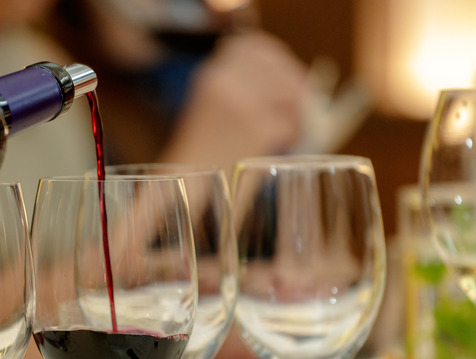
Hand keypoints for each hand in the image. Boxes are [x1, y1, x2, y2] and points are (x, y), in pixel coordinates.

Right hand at [160, 32, 306, 169]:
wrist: (186, 184)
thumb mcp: (211, 108)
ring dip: (297, 110)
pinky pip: (288, 123)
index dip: (276, 56)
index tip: (287, 71)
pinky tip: (284, 145)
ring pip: (289, 93)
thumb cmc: (201, 153)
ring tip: (291, 129)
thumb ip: (238, 87)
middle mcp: (225, 83)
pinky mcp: (256, 130)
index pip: (253, 45)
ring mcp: (241, 105)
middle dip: (295, 82)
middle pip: (276, 67)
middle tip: (301, 103)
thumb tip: (286, 79)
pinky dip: (291, 134)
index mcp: (212, 75)